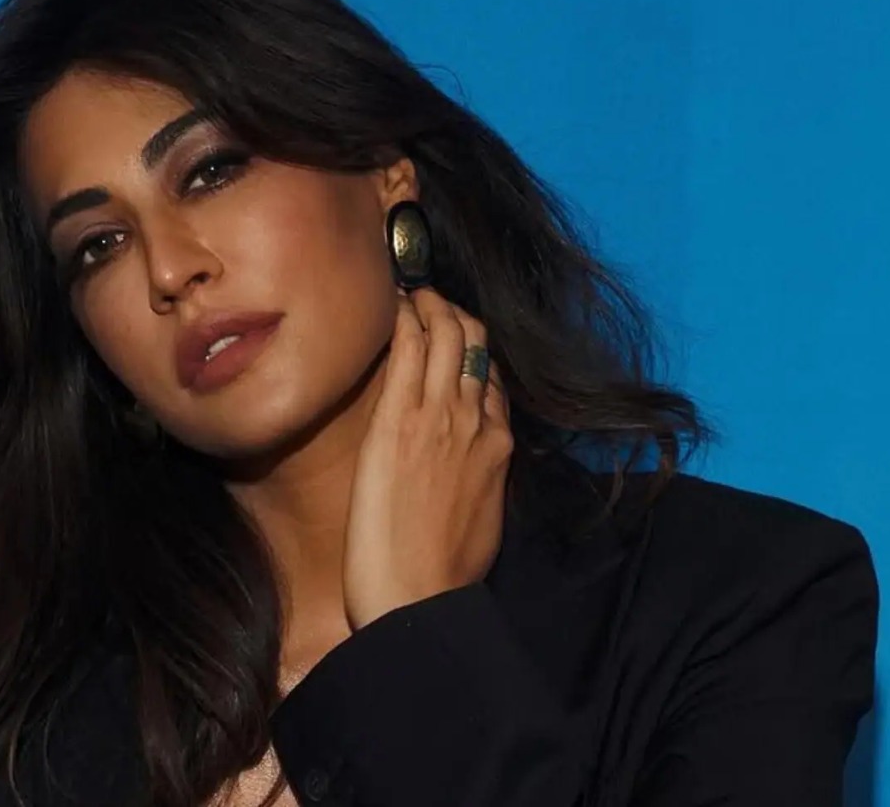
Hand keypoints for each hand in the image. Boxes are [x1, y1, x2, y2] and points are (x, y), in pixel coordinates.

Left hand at [342, 287, 512, 630]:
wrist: (419, 597)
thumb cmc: (442, 574)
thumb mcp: (481, 519)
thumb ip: (478, 481)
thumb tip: (467, 473)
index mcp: (498, 447)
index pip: (492, 380)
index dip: (474, 352)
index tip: (455, 339)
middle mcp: (476, 422)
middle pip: (475, 346)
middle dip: (454, 314)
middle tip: (428, 300)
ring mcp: (440, 417)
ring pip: (447, 335)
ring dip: (430, 305)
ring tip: (410, 293)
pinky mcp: (399, 421)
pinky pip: (408, 349)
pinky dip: (404, 318)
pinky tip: (392, 303)